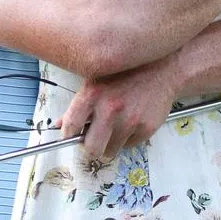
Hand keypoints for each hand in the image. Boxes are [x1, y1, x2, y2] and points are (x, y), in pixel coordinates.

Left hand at [59, 54, 182, 157]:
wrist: (161, 68)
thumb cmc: (125, 73)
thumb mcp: (96, 81)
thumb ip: (78, 104)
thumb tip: (59, 124)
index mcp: (92, 94)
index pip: (71, 127)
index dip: (69, 135)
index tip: (71, 136)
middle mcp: (110, 108)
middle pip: (91, 148)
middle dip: (90, 147)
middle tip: (93, 140)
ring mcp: (130, 120)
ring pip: (110, 151)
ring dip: (109, 144)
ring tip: (113, 128)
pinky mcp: (146, 128)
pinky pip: (129, 146)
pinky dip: (126, 140)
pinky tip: (129, 123)